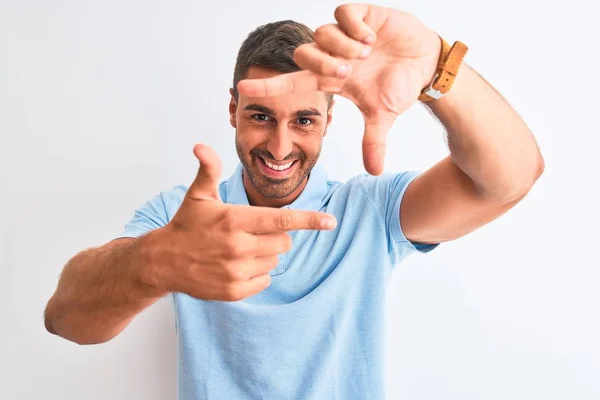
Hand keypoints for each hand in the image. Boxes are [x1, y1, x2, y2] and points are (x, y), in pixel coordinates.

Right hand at [149, 144, 336, 301]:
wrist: (162, 262)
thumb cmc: (186, 224)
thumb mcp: (197, 196)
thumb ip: (207, 170)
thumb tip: (201, 146)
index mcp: (233, 220)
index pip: (280, 220)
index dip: (308, 220)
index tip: (330, 221)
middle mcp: (237, 247)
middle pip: (284, 242)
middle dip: (276, 235)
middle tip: (252, 232)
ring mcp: (235, 272)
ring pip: (274, 260)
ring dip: (265, 253)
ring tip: (240, 249)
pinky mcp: (233, 291)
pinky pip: (265, 280)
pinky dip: (258, 273)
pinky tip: (237, 265)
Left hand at [237, 4, 440, 174]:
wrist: (424, 62)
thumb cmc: (399, 86)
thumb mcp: (383, 115)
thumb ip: (373, 141)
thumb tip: (374, 172)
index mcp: (331, 78)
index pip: (292, 82)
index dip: (269, 86)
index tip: (242, 89)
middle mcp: (332, 55)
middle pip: (303, 54)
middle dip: (322, 63)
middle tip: (346, 71)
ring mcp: (344, 35)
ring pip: (321, 33)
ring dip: (342, 46)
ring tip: (366, 53)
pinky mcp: (360, 15)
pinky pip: (343, 13)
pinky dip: (355, 27)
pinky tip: (371, 38)